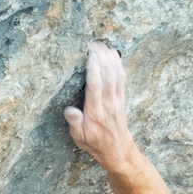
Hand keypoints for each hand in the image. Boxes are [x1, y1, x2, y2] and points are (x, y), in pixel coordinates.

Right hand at [64, 41, 131, 168]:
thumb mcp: (79, 137)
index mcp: (96, 111)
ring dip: (110, 57)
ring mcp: (117, 99)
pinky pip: (122, 77)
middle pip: (107, 75)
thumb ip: (75, 123)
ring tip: (101, 44)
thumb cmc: (94, 142)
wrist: (117, 150)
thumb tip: (70, 110)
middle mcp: (108, 103)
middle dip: (101, 57)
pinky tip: (113, 54)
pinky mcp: (122, 98)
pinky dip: (118, 63)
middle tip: (92, 44)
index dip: (94, 68)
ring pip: (116, 73)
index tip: (89, 53)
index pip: (96, 86)